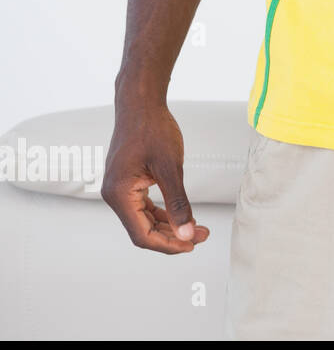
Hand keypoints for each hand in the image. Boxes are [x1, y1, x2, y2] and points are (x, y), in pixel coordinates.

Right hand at [102, 100, 208, 252]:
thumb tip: (186, 233)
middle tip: (203, 235)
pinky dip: (164, 213)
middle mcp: (115, 195)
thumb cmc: (153, 130)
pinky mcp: (128, 182)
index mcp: (120, 195)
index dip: (168, 245)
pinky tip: (183, 215)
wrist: (140, 104)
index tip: (193, 244)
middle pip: (143, 230)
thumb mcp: (171, 168)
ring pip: (145, 220)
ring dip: (170, 226)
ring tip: (198, 228)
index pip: (142, 235)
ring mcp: (120, 189)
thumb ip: (178, 203)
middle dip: (173, 236)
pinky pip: (145, 207)